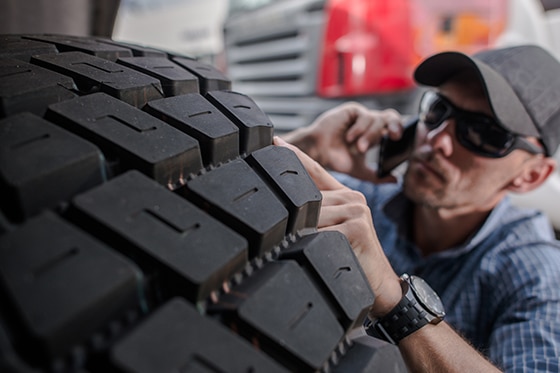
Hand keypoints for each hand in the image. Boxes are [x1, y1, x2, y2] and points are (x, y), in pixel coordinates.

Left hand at [274, 137, 401, 316]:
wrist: (381, 286)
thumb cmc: (353, 258)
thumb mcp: (335, 231)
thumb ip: (317, 214)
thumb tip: (287, 209)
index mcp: (346, 196)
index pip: (316, 171)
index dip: (294, 155)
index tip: (273, 141)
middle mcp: (353, 198)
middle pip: (306, 200)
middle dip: (293, 219)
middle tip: (288, 236)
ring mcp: (356, 211)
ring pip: (310, 218)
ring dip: (301, 237)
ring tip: (308, 252)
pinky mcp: (356, 229)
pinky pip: (319, 235)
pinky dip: (312, 247)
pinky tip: (315, 255)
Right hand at [281, 102, 403, 182]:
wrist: (317, 153)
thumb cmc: (336, 160)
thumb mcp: (360, 171)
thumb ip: (378, 176)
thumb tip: (396, 180)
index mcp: (375, 136)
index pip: (395, 128)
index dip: (401, 132)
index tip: (401, 142)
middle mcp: (370, 125)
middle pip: (392, 117)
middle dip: (396, 125)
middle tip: (394, 137)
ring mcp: (361, 117)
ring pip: (377, 119)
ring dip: (370, 136)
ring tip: (358, 148)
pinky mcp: (352, 110)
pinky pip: (364, 115)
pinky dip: (360, 128)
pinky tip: (350, 138)